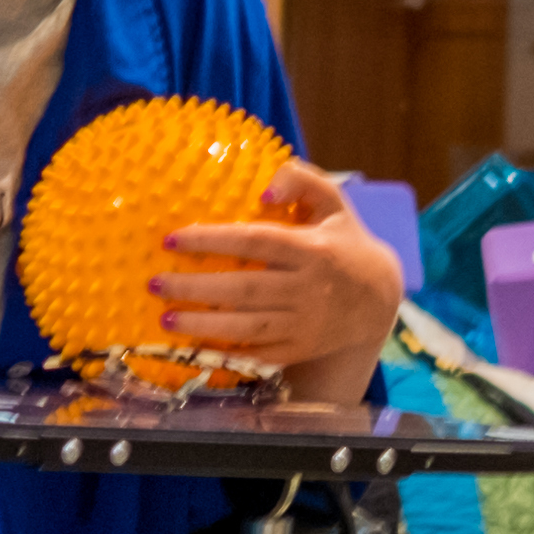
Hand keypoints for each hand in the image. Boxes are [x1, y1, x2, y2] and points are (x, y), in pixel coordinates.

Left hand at [157, 163, 401, 404]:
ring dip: (203, 325)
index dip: (212, 239)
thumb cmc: (343, 242)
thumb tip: (262, 191)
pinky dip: (226, 352)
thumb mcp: (334, 202)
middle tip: (155, 284)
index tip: (171, 239)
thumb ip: (300, 180)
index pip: (255, 241)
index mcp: (312, 250)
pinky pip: (258, 354)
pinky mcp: (299, 348)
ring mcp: (304, 324)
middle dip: (196, 288)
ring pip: (247, 327)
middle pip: (245, 289)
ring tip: (164, 318)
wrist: (377, 299)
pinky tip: (194, 345)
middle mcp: (308, 289)